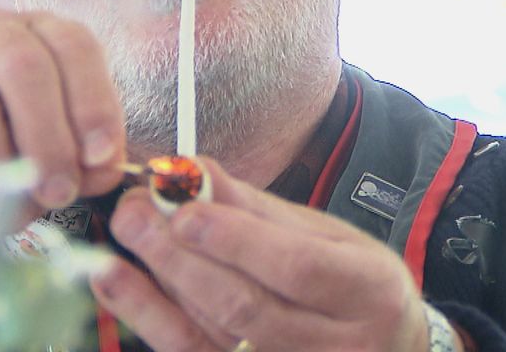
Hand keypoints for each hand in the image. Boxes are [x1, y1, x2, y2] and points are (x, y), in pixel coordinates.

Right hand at [0, 5, 127, 208]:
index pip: (71, 44)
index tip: (100, 157)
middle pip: (23, 63)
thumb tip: (102, 165)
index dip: (92, 100)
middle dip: (48, 136)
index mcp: (31, 33)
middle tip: (58, 192)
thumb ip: (81, 158)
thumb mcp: (44, 153)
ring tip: (4, 210)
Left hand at [91, 158, 443, 351]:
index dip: (238, 240)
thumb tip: (195, 171)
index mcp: (367, 292)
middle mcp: (336, 344)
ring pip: (212, 337)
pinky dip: (148, 318)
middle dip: (180, 257)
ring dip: (154, 288)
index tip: (186, 210)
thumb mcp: (330, 237)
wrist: (388, 350)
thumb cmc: (354, 287)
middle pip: (245, 307)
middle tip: (134, 212)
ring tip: (118, 242)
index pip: (299, 268)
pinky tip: (117, 284)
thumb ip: (259, 209)